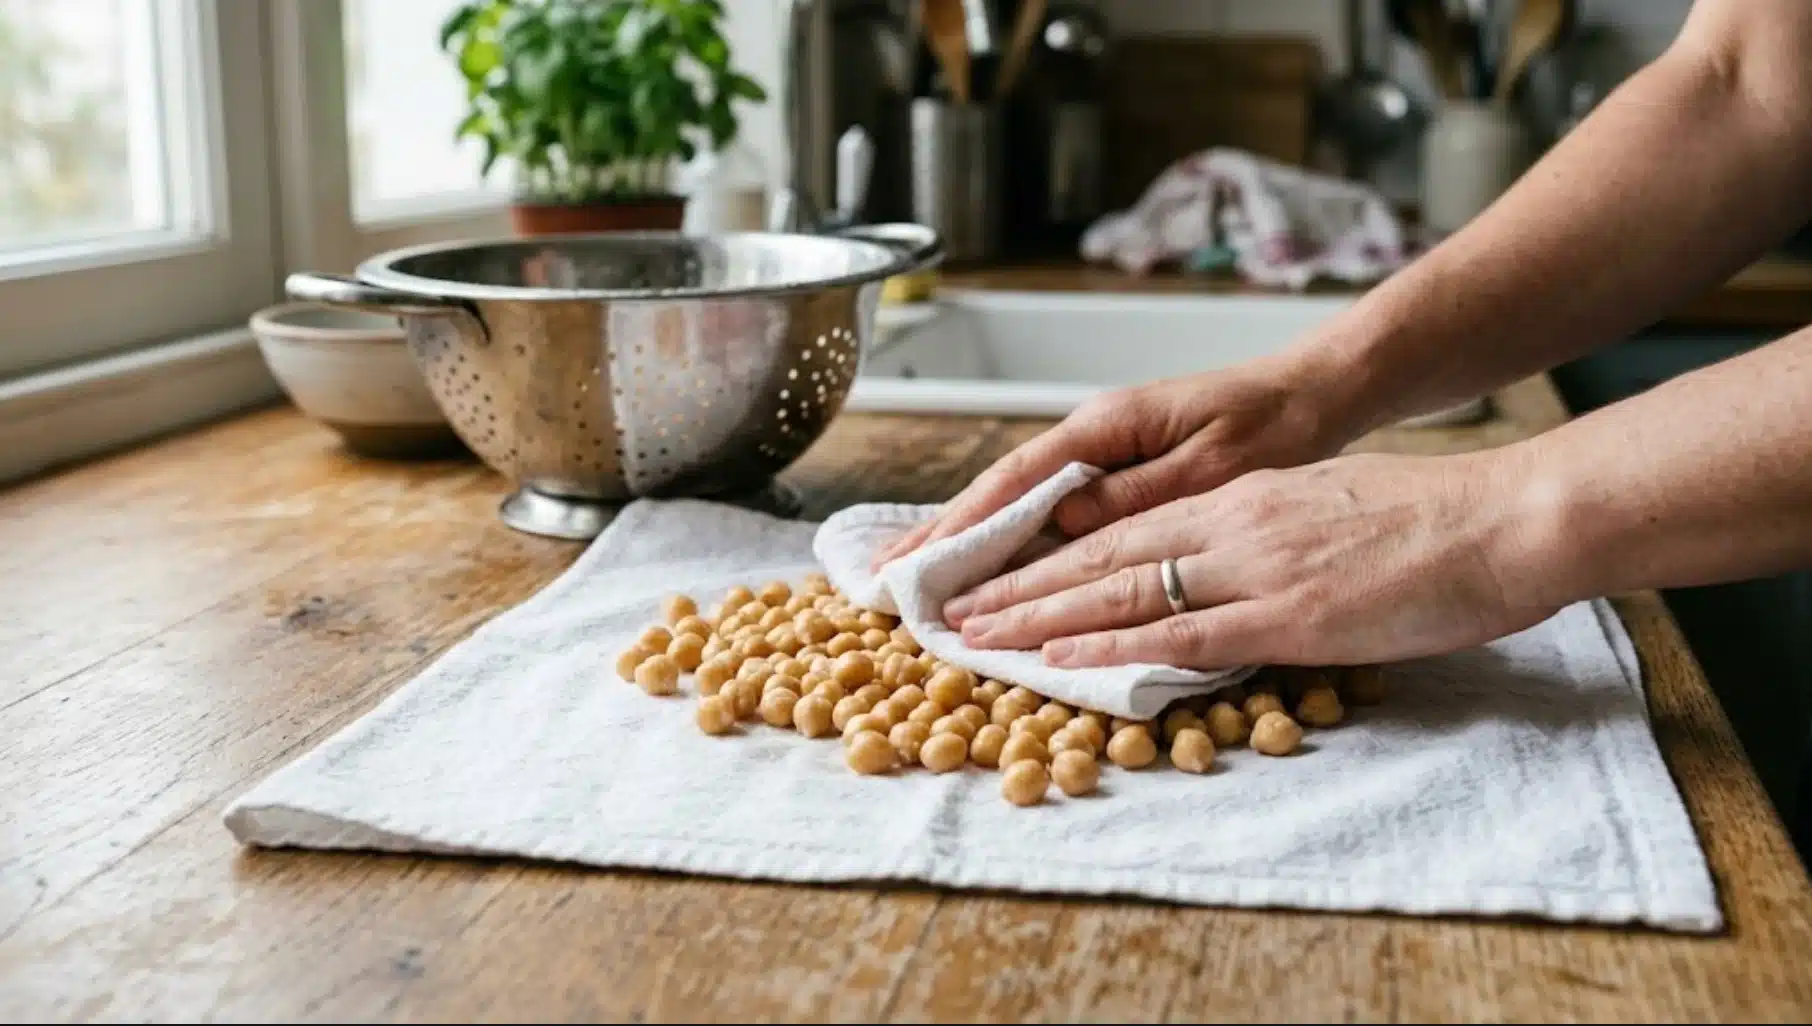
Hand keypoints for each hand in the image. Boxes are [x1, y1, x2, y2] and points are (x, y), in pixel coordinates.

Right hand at [872, 354, 1357, 568]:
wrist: (1314, 392)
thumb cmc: (1273, 423)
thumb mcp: (1211, 464)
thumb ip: (1136, 495)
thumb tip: (1063, 524)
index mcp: (1106, 427)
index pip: (1014, 482)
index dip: (960, 526)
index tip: (915, 564)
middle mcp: (1093, 436)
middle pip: (1000, 492)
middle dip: (942, 535)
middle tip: (883, 578)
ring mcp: (1103, 454)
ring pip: (1021, 504)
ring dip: (970, 542)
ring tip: (916, 578)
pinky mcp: (1120, 472)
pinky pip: (1054, 511)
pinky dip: (1015, 539)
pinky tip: (989, 566)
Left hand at [941, 451, 1562, 668]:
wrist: (1504, 520)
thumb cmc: (1429, 522)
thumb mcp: (1326, 512)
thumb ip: (1265, 537)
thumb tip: (1224, 568)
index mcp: (1240, 499)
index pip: (1122, 525)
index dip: (1051, 552)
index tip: (998, 570)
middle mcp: (1231, 524)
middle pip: (1100, 555)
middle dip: (1019, 583)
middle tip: (953, 606)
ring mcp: (1254, 568)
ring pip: (1121, 591)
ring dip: (1040, 616)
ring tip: (977, 633)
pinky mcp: (1288, 615)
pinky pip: (1181, 636)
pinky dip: (1112, 650)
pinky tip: (1062, 662)